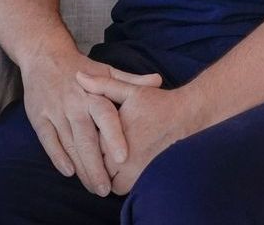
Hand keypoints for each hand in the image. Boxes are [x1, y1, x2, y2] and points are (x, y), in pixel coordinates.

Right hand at [20, 50, 158, 195]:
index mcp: (93, 93)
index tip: (123, 158)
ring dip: (81, 167)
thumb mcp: (106, 70)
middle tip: (107, 188)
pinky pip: (49, 141)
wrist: (44, 55)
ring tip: (93, 187)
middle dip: (96, 165)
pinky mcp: (39, 118)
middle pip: (86, 138)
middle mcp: (74, 104)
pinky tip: (69, 172)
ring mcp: (56, 111)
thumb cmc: (80, 67)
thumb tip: (158, 80)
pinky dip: (58, 157)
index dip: (114, 137)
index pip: (105, 116)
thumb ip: (130, 80)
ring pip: (69, 144)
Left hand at [76, 71, 207, 194]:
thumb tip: (78, 76)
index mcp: (114, 134)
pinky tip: (118, 171)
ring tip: (104, 166)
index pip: (87, 147)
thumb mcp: (130, 91)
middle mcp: (123, 156)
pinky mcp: (145, 176)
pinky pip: (123, 187)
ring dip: (106, 177)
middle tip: (89, 161)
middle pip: (96, 169)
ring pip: (109, 183)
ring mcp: (135, 169)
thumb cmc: (156, 103)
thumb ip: (103, 85)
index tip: (81, 141)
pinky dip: (118, 183)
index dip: (82, 147)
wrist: (185, 116)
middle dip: (91, 168)